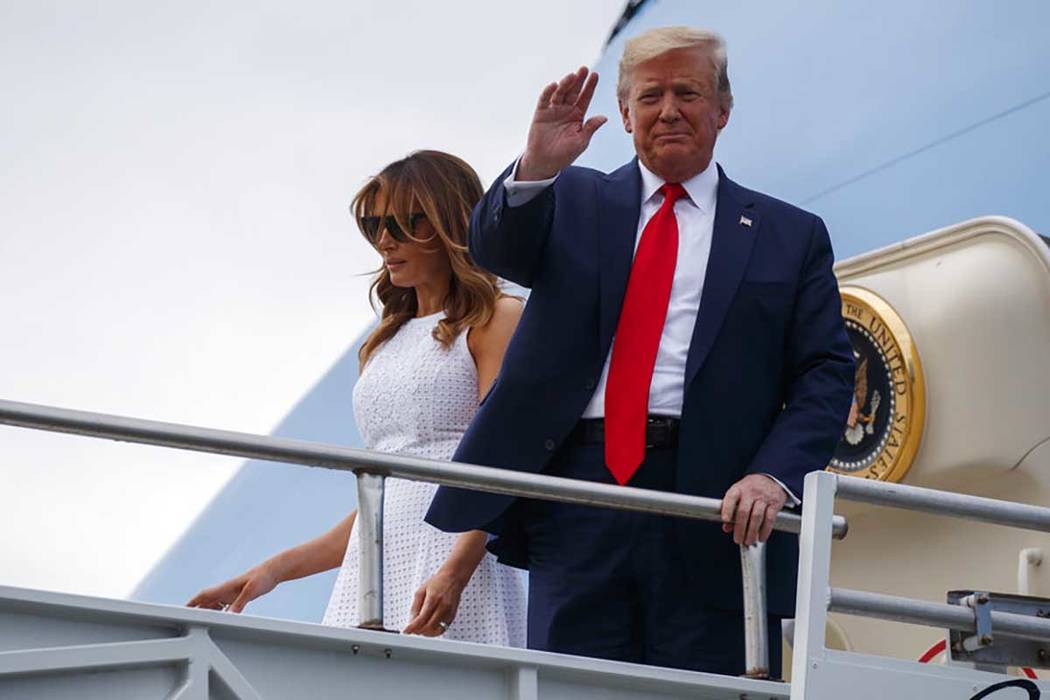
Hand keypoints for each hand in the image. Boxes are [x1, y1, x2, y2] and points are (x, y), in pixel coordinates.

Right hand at [186, 564, 278, 613]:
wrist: (273, 571)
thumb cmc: (262, 577)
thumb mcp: (251, 591)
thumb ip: (239, 603)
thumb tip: (230, 615)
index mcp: (225, 588)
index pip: (203, 595)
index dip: (191, 603)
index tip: (180, 611)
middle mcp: (226, 590)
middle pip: (205, 601)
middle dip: (195, 610)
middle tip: (185, 622)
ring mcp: (231, 593)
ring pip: (213, 604)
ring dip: (206, 612)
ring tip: (199, 624)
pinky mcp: (238, 595)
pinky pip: (224, 605)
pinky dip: (219, 612)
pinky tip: (219, 619)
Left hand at [402, 569, 466, 636]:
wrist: (453, 578)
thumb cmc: (437, 582)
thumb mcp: (421, 591)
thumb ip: (415, 606)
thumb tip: (411, 620)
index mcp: (433, 599)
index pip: (421, 619)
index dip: (412, 627)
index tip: (406, 631)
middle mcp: (442, 606)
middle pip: (429, 627)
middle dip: (419, 631)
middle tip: (413, 629)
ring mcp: (449, 612)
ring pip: (437, 630)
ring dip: (426, 633)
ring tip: (420, 629)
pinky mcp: (452, 616)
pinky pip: (443, 628)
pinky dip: (434, 631)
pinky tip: (429, 627)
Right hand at [518, 66, 607, 180]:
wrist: (544, 163)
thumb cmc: (564, 154)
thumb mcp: (581, 142)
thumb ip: (590, 128)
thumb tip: (604, 117)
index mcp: (578, 115)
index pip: (585, 98)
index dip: (590, 87)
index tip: (595, 75)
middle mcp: (566, 110)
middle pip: (573, 92)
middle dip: (579, 80)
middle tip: (584, 69)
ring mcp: (553, 110)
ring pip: (560, 93)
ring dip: (565, 84)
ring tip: (571, 76)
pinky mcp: (541, 113)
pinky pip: (544, 100)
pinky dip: (548, 92)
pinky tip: (554, 85)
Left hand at [720, 474, 787, 545]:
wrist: (771, 479)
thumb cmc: (751, 489)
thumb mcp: (739, 494)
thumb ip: (732, 510)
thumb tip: (726, 527)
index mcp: (739, 489)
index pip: (731, 497)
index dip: (727, 508)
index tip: (725, 520)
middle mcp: (751, 492)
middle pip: (743, 511)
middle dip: (740, 528)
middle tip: (738, 539)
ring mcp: (763, 497)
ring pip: (756, 516)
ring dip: (752, 532)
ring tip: (748, 541)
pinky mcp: (775, 503)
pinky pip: (769, 518)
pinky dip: (765, 530)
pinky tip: (761, 537)